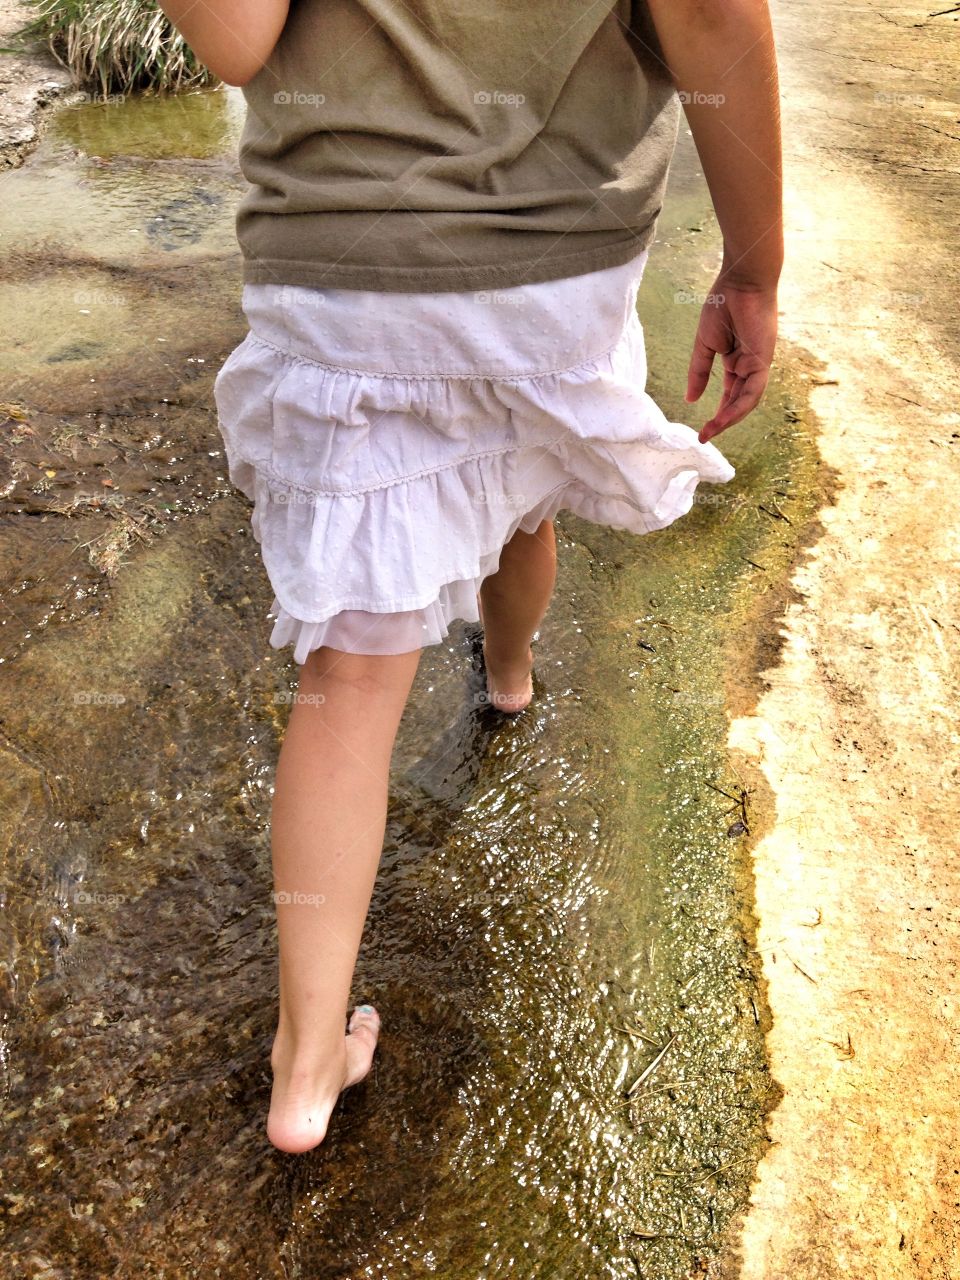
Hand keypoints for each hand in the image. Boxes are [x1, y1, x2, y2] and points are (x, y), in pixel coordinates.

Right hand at [685, 279, 778, 442]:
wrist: (740, 281)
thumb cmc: (723, 304)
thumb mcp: (705, 344)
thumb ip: (698, 371)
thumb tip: (691, 398)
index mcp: (738, 360)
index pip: (730, 393)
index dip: (719, 412)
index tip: (703, 429)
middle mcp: (751, 365)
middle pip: (739, 401)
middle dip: (722, 421)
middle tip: (704, 437)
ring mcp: (759, 364)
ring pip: (746, 401)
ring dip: (729, 419)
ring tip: (710, 432)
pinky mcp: (764, 360)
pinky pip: (752, 391)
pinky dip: (738, 407)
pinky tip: (723, 419)